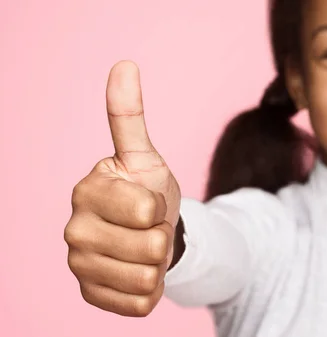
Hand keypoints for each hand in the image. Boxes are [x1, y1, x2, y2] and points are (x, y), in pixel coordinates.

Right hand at [64, 61, 181, 316]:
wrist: (148, 233)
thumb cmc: (147, 192)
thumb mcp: (144, 156)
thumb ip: (130, 117)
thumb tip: (124, 65)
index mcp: (87, 191)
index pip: (146, 209)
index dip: (161, 206)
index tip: (150, 201)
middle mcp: (74, 230)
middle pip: (151, 245)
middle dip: (163, 237)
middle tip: (151, 228)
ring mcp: (80, 266)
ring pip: (147, 278)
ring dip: (158, 264)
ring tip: (145, 249)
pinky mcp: (92, 296)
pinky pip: (139, 304)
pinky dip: (150, 291)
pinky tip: (138, 272)